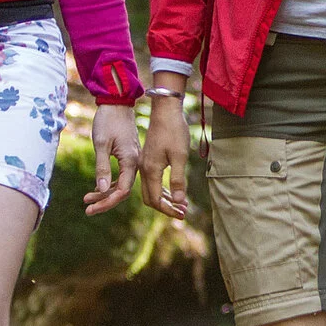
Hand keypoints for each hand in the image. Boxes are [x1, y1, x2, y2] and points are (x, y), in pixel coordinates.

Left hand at [83, 100, 140, 215]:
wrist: (116, 102)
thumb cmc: (108, 120)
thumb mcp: (101, 144)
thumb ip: (102, 167)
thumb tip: (102, 189)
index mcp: (131, 161)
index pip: (122, 190)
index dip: (108, 201)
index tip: (92, 208)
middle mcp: (135, 163)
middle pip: (122, 191)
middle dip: (105, 201)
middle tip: (87, 210)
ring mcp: (132, 160)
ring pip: (120, 184)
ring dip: (105, 193)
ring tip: (87, 201)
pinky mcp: (128, 156)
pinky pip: (121, 176)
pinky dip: (109, 184)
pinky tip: (97, 188)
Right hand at [139, 91, 191, 219]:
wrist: (165, 110)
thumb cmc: (174, 131)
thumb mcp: (179, 156)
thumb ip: (178, 180)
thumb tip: (178, 202)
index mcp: (150, 170)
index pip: (156, 200)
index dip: (168, 210)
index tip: (182, 215)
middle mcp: (143, 169)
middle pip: (150, 198)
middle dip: (165, 208)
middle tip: (182, 213)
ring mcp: (144, 164)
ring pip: (151, 190)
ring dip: (165, 199)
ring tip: (182, 205)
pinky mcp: (147, 159)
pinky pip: (152, 180)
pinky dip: (162, 189)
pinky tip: (174, 191)